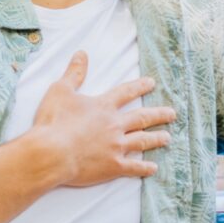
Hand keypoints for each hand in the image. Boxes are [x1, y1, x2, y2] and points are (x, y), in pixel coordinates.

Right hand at [26, 54, 174, 186]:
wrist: (51, 152)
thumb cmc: (53, 122)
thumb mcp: (61, 91)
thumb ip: (74, 73)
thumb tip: (81, 54)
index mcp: (103, 106)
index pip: (125, 93)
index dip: (139, 87)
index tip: (151, 83)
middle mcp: (114, 125)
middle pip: (141, 117)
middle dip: (158, 114)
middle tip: (172, 114)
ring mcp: (116, 146)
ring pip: (142, 141)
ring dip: (156, 139)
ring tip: (167, 137)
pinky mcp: (112, 166)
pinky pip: (133, 167)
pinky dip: (144, 168)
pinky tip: (153, 168)